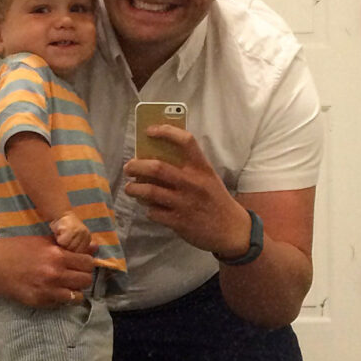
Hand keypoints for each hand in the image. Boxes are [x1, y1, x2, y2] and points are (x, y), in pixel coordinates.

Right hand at [0, 235, 93, 307]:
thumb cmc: (17, 248)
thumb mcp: (43, 241)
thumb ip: (69, 245)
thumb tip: (95, 247)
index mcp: (57, 254)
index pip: (88, 263)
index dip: (87, 263)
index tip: (81, 264)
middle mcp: (55, 273)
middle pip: (86, 280)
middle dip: (83, 278)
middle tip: (75, 276)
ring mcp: (47, 290)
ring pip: (78, 296)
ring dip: (75, 291)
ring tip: (67, 286)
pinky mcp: (39, 301)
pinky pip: (62, 304)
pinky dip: (62, 299)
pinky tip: (55, 292)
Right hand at [49, 212, 91, 252]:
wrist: (60, 214)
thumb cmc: (65, 229)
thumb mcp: (74, 239)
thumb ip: (78, 248)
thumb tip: (84, 257)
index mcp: (87, 238)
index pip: (80, 253)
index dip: (72, 251)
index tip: (67, 244)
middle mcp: (85, 234)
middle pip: (74, 251)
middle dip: (66, 247)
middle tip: (63, 238)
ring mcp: (78, 231)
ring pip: (68, 247)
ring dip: (61, 243)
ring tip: (61, 235)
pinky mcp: (70, 229)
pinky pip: (63, 242)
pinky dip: (58, 239)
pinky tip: (59, 232)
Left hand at [123, 125, 250, 255]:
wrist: (232, 230)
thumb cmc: (216, 200)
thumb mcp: (208, 178)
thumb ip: (187, 168)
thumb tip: (155, 159)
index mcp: (202, 168)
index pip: (186, 141)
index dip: (166, 132)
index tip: (150, 131)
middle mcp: (193, 183)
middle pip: (157, 168)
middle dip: (136, 166)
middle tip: (129, 167)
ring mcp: (184, 203)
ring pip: (150, 191)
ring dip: (134, 189)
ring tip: (130, 188)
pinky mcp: (178, 222)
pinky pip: (154, 213)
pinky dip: (148, 210)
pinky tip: (149, 208)